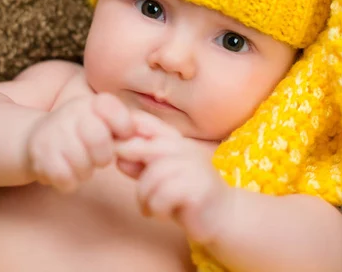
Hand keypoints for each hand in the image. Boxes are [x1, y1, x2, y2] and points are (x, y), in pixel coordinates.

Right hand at [27, 93, 132, 192]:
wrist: (36, 138)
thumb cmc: (83, 133)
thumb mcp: (103, 121)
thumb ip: (128, 127)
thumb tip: (156, 140)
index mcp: (91, 103)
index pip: (112, 110)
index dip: (122, 127)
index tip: (120, 135)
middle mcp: (70, 113)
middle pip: (98, 140)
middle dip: (102, 156)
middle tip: (96, 156)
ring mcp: (53, 134)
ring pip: (83, 164)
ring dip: (85, 171)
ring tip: (79, 163)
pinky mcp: (40, 157)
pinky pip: (66, 179)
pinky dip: (69, 182)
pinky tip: (66, 171)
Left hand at [115, 112, 231, 242]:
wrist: (224, 218)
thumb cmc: (188, 197)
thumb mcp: (160, 179)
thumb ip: (141, 166)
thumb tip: (118, 157)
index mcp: (177, 141)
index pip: (145, 123)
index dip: (125, 131)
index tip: (116, 150)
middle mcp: (187, 149)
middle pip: (147, 147)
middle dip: (133, 164)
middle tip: (132, 182)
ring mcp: (195, 166)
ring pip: (153, 176)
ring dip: (144, 197)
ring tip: (150, 208)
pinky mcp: (199, 188)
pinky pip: (162, 195)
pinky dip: (156, 208)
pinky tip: (162, 214)